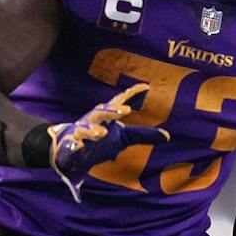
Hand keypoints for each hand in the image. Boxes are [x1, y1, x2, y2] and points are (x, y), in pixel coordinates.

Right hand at [47, 81, 167, 200]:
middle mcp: (92, 120)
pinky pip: (70, 146)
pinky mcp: (69, 146)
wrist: (68, 149)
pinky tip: (76, 147)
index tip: (146, 87)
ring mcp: (79, 132)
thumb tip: (167, 136)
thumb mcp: (123, 138)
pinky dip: (73, 146)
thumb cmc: (98, 140)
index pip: (119, 101)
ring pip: (84, 128)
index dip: (131, 94)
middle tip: (126, 110)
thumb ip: (142, 135)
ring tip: (100, 133)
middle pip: (102, 112)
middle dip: (112, 110)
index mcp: (106, 116)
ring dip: (92, 130)